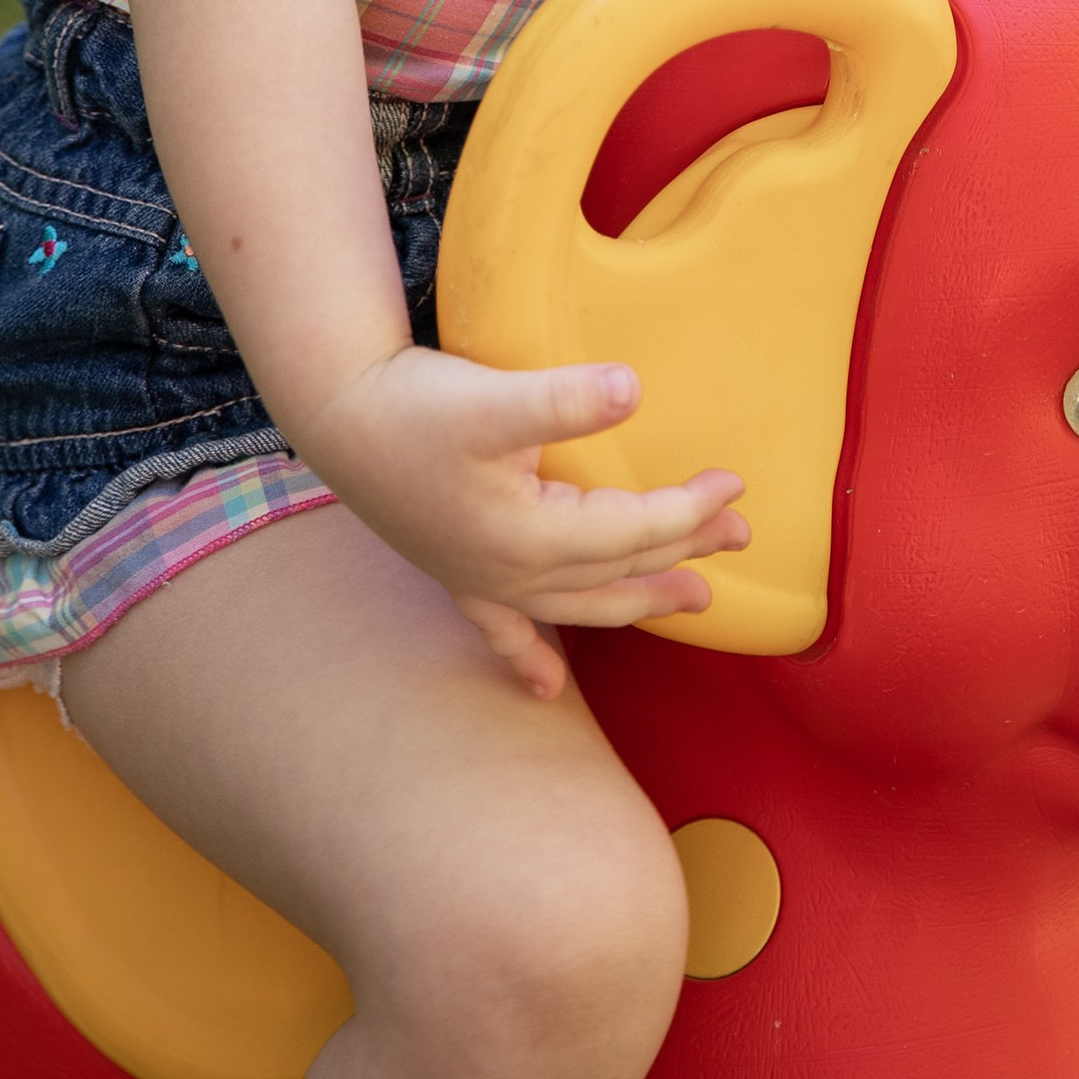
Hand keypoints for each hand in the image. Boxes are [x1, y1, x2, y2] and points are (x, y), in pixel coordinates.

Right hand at [293, 346, 747, 697]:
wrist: (336, 414)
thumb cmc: (414, 405)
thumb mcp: (493, 397)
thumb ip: (567, 399)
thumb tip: (635, 389)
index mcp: (532, 537)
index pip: (635, 530)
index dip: (691, 510)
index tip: (736, 486)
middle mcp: (512, 574)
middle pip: (619, 570)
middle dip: (685, 554)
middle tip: (742, 536)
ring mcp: (482, 580)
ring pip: (580, 606)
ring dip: (638, 602)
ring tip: (692, 600)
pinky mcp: (455, 571)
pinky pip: (501, 631)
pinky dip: (527, 659)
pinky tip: (548, 690)